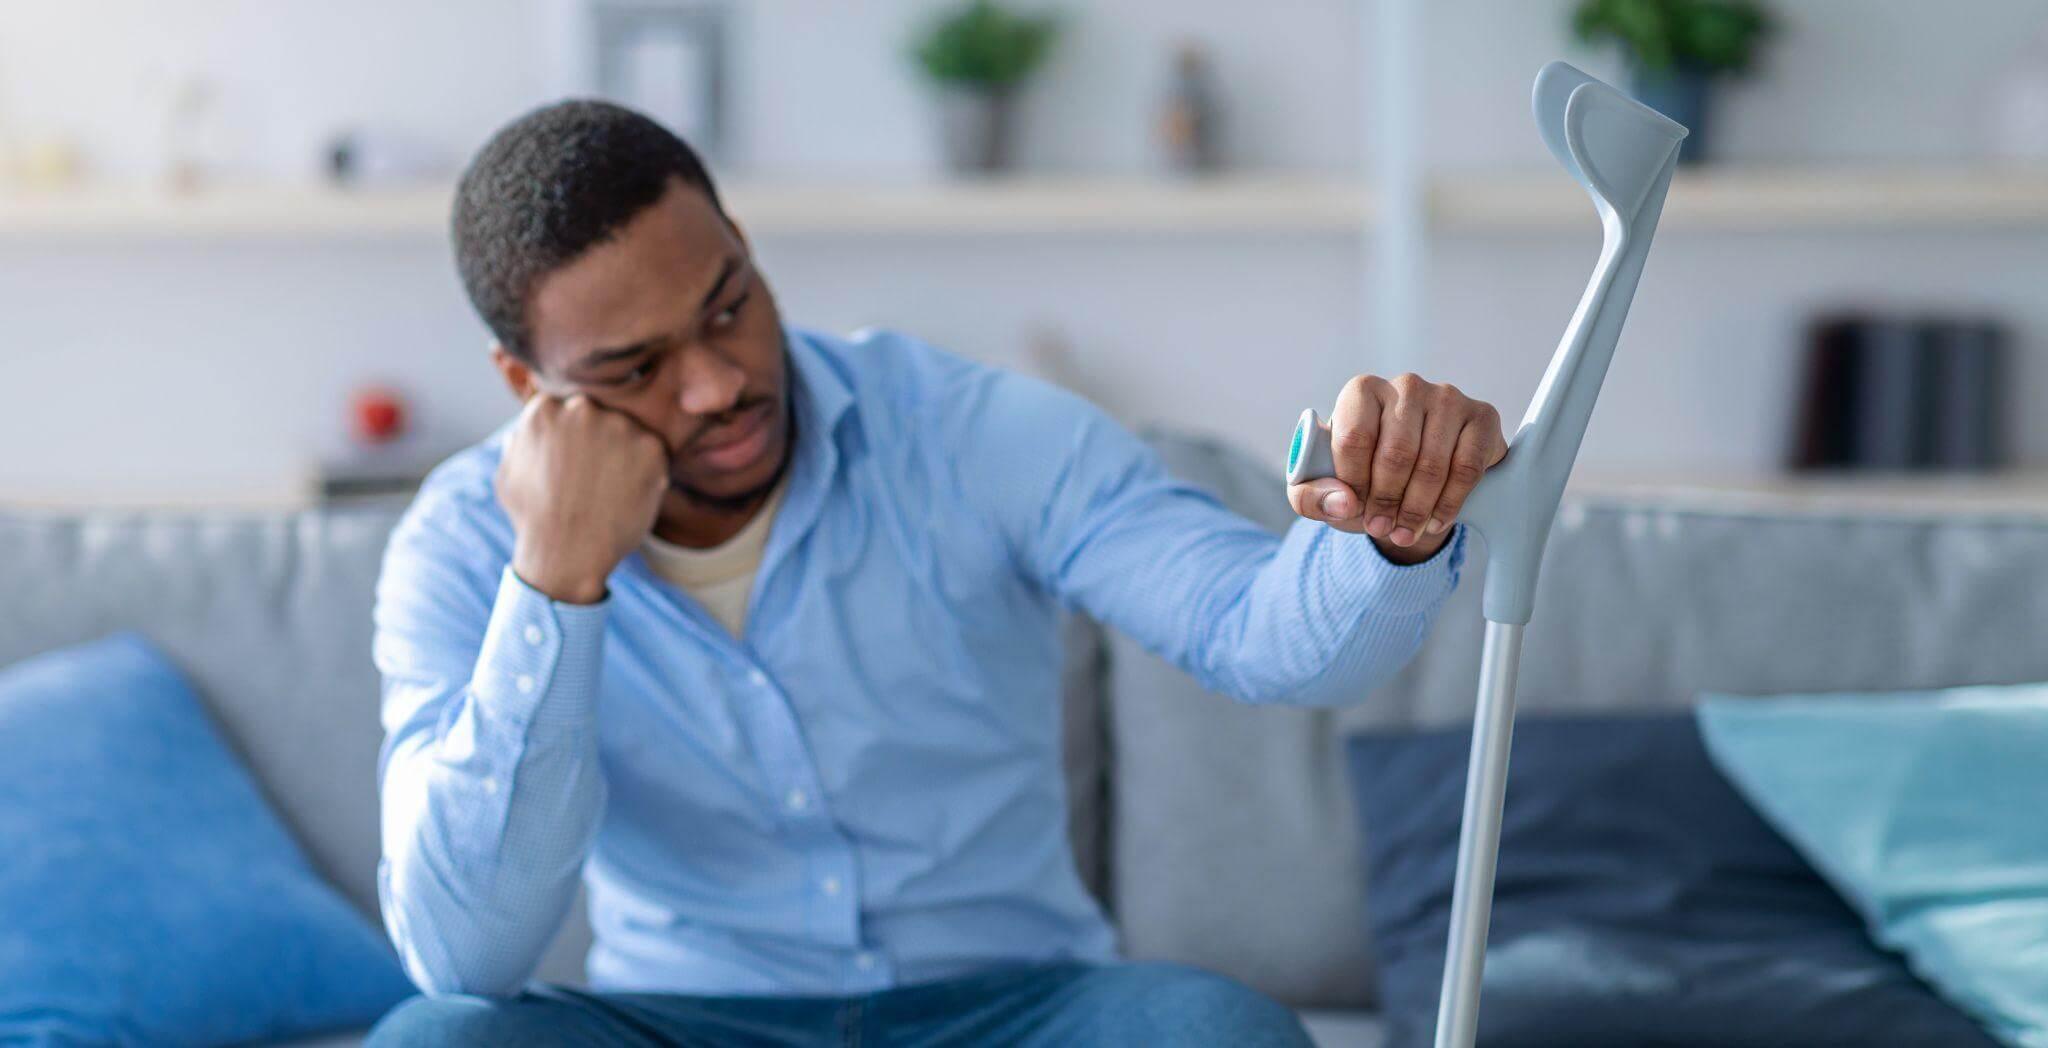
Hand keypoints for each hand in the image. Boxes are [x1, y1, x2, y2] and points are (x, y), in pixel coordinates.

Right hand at [496, 394, 669, 603]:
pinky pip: (655, 454)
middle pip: (600, 415)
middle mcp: (583, 409)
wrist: (567, 555)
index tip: (574, 463)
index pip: (568, 409)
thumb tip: (523, 431)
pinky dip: (649, 473)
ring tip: (611, 491)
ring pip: (629, 432)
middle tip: (596, 478)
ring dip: (626, 455)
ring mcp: (619, 426)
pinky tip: (630, 496)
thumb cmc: (533, 519)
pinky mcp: (651, 447)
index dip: (573, 439)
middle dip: (600, 441)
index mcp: (546, 409)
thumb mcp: (508, 475)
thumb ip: (519, 443)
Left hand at [1287, 373, 1506, 563]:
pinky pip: (1466, 467)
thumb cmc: (1365, 476)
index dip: (1353, 482)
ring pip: (1432, 464)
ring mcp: (1446, 398)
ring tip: (1405, 533)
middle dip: (1387, 501)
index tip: (1354, 509)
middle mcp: (1405, 386)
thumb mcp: (1325, 487)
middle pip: (1396, 453)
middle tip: (1381, 529)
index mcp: (1362, 392)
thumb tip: (1343, 502)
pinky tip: (1436, 521)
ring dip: (1417, 509)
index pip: (1354, 437)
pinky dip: (1450, 503)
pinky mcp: (1480, 417)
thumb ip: (1310, 497)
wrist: (1415, 476)